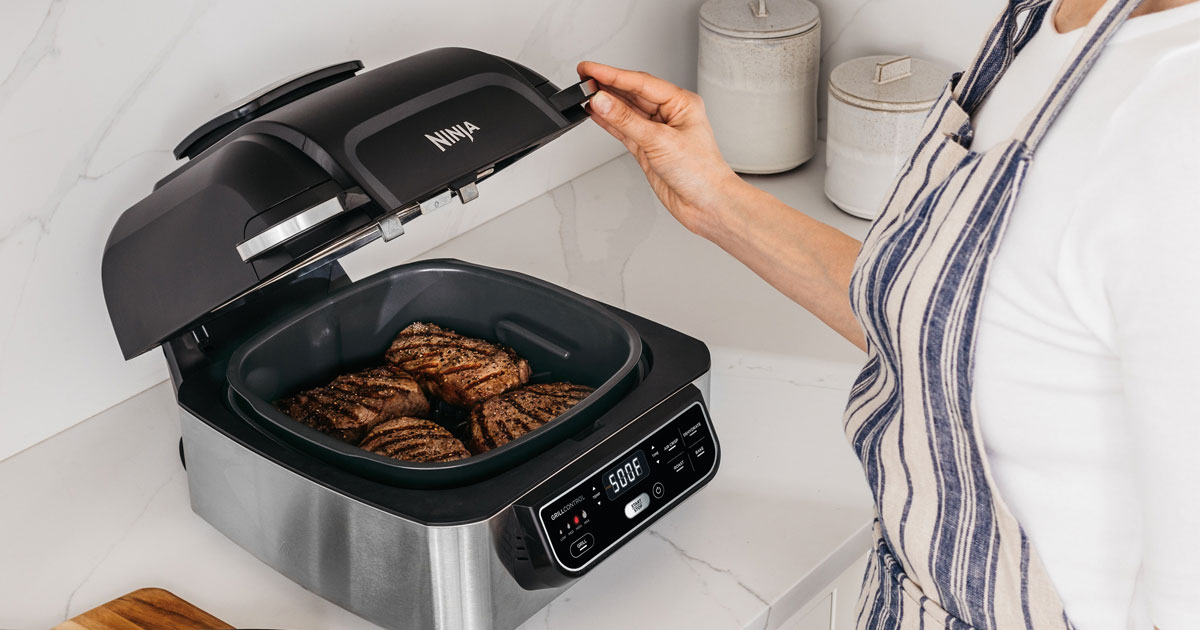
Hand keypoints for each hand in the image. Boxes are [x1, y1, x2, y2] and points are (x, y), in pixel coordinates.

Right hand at [577, 61, 745, 236]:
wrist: (707, 205)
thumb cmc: (702, 173)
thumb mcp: (661, 141)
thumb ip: (627, 121)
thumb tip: (603, 102)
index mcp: (681, 103)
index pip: (641, 82)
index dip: (613, 75)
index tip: (590, 69)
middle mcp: (670, 115)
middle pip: (633, 94)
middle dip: (607, 86)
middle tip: (583, 79)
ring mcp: (658, 133)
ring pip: (626, 112)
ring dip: (606, 104)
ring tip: (584, 94)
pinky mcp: (648, 149)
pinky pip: (624, 130)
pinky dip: (609, 123)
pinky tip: (596, 115)